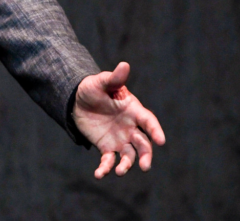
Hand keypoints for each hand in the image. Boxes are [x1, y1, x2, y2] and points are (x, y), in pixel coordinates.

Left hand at [72, 62, 165, 178]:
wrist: (77, 100)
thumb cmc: (93, 88)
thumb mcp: (101, 82)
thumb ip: (114, 78)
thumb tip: (124, 65)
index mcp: (133, 110)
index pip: (148, 121)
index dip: (155, 130)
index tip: (161, 141)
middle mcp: (130, 127)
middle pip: (143, 144)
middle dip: (146, 155)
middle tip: (144, 166)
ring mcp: (120, 139)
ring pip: (129, 156)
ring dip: (127, 165)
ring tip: (119, 171)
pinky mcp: (107, 147)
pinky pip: (109, 160)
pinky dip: (106, 168)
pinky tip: (99, 174)